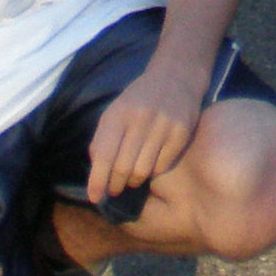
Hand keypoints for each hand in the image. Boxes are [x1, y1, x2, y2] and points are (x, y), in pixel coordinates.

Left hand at [86, 54, 205, 217]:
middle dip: (115, 185)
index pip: (104, 155)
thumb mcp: (114, 112)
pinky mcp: (182, 132)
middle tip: (114, 190)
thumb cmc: (139, 99)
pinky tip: (151, 163)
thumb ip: (102, 140)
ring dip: (134, 180)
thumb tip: (96, 172)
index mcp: (119, 114)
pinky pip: (162, 166)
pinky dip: (154, 171)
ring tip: (132, 178)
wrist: (176, 77)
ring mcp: (163, 125)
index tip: (94, 197)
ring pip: (143, 171)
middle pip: (123, 167)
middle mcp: (141, 118)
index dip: (97, 180)